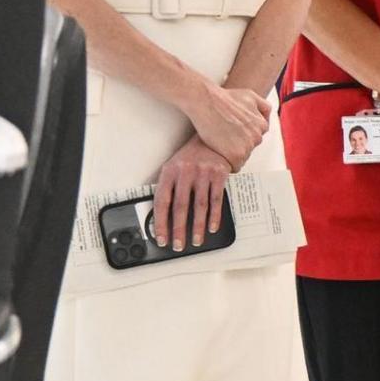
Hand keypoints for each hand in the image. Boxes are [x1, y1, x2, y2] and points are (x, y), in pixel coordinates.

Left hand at [151, 136, 231, 250]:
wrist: (214, 136)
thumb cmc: (192, 156)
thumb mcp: (175, 167)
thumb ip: (169, 187)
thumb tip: (164, 217)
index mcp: (169, 172)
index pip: (162, 202)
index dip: (160, 222)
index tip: (161, 238)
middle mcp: (185, 172)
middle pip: (180, 207)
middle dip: (179, 229)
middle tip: (178, 245)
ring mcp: (203, 172)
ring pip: (199, 206)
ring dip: (197, 226)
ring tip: (196, 240)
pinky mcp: (219, 174)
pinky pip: (216, 199)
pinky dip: (214, 216)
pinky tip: (212, 227)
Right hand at [181, 83, 270, 169]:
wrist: (208, 101)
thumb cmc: (225, 98)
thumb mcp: (251, 96)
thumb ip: (262, 107)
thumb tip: (265, 117)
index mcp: (262, 125)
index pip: (255, 138)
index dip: (242, 137)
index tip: (233, 136)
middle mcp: (258, 136)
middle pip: (249, 148)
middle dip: (238, 145)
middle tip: (224, 141)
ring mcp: (248, 146)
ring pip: (242, 157)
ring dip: (232, 154)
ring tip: (219, 146)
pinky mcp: (236, 154)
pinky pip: (236, 166)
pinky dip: (228, 163)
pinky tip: (220, 155)